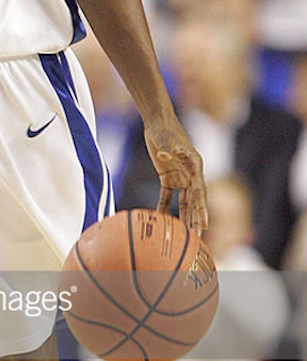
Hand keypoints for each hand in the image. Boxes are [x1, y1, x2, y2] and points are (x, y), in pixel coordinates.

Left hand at [143, 113, 207, 235]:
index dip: (202, 210)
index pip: (200, 192)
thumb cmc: (164, 129)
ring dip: (184, 217)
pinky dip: (164, 207)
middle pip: (195, 201)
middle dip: (196, 220)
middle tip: (197, 238)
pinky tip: (161, 220)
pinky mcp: (168, 177)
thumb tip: (164, 154)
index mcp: (195, 166)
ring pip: (184, 202)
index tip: (205, 224)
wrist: (157, 122)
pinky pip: (167, 196)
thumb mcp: (166, 138)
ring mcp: (180, 176)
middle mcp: (191, 174)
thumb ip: (167, 147)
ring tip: (185, 235)